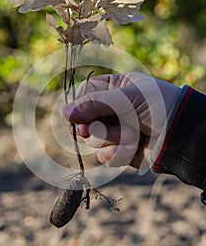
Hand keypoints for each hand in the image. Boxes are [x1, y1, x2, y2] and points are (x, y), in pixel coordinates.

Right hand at [61, 72, 179, 170]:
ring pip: (93, 140)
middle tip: (92, 129)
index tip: (74, 115)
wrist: (182, 135)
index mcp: (114, 88)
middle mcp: (112, 109)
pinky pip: (105, 157)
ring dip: (110, 139)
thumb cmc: (158, 107)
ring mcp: (115, 130)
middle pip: (83, 120)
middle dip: (91, 126)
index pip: (84, 94)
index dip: (77, 105)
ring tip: (131, 134)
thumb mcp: (126, 98)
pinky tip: (132, 148)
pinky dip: (117, 154)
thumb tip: (63, 112)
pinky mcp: (120, 151)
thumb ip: (94, 103)